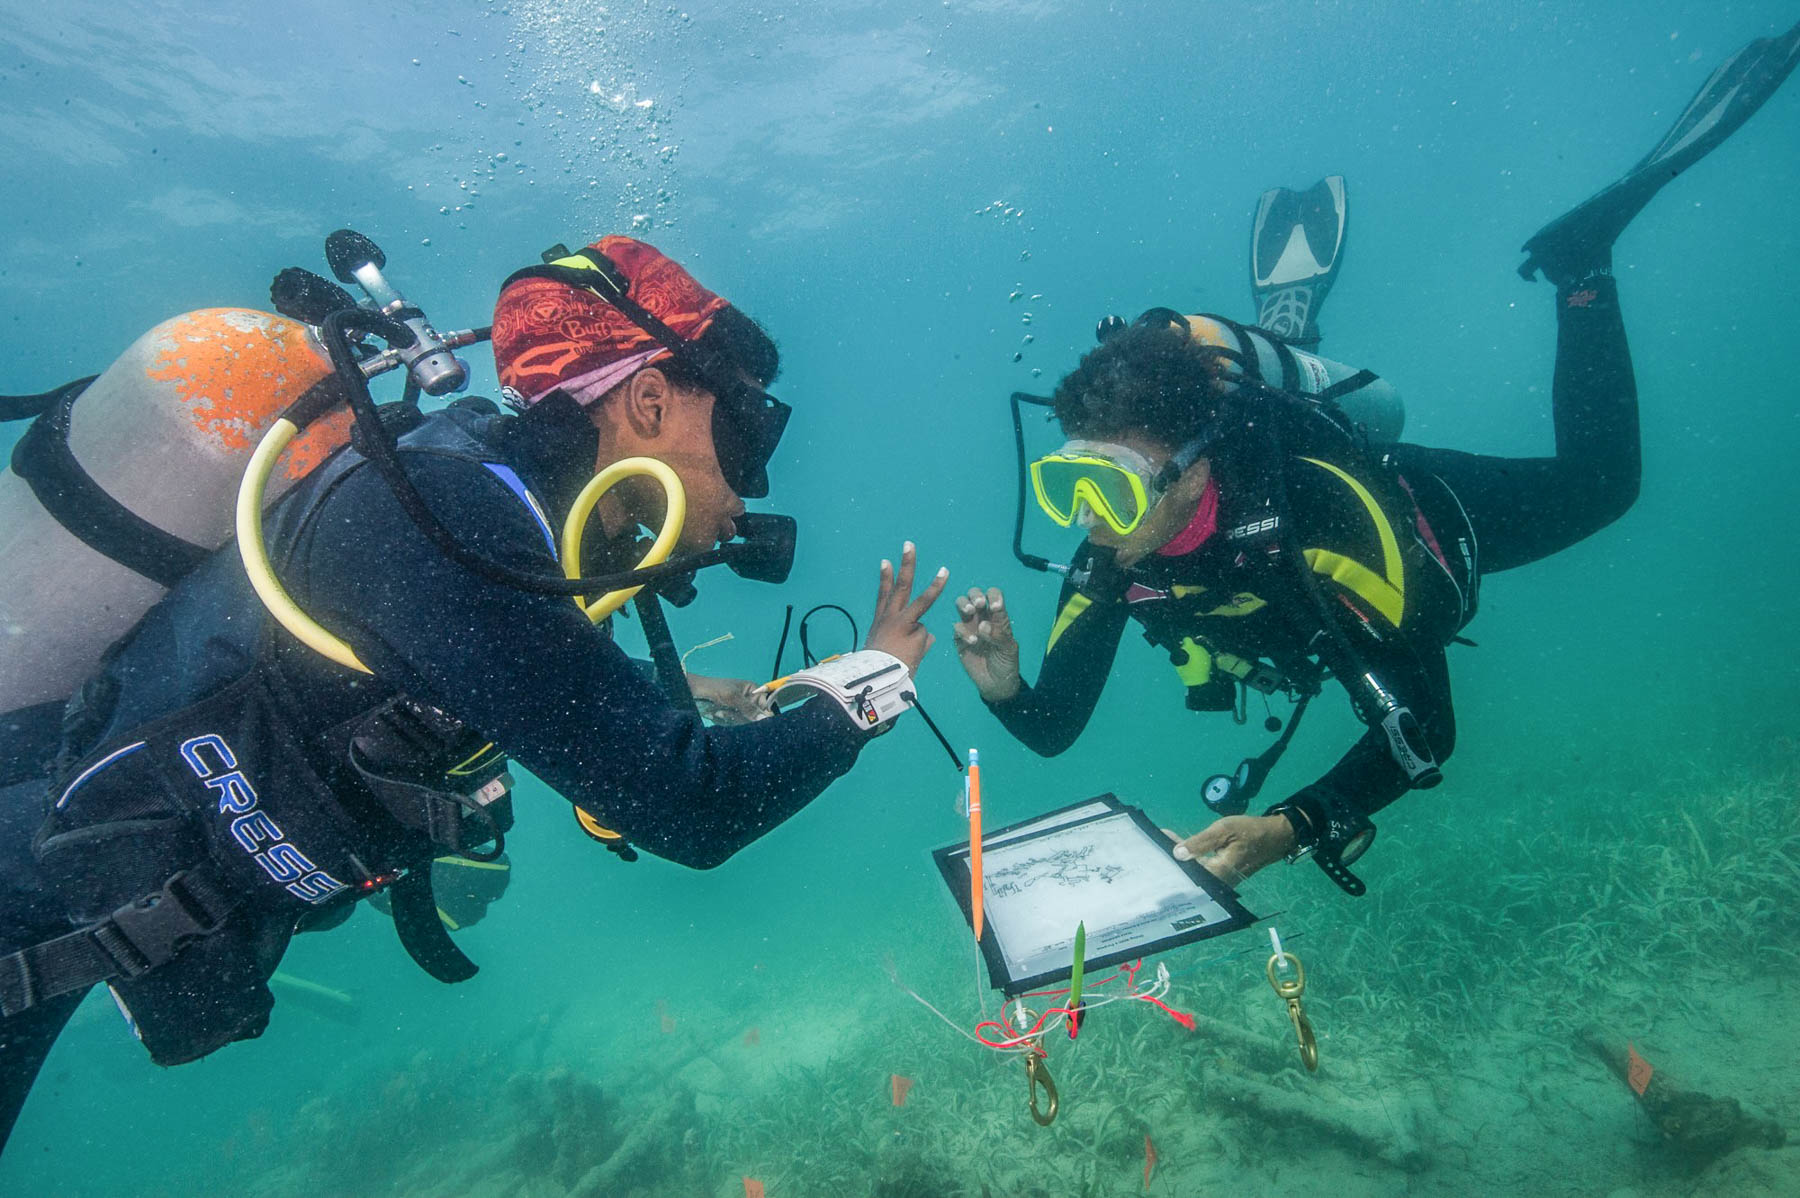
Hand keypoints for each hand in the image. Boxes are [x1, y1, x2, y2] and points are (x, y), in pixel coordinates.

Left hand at [687, 674, 771, 725]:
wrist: (694, 693)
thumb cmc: (714, 689)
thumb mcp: (733, 697)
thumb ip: (749, 709)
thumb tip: (765, 718)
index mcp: (753, 690)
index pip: (767, 704)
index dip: (764, 714)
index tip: (760, 721)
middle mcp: (748, 701)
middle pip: (756, 717)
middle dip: (740, 716)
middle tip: (728, 711)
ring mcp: (740, 710)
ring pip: (744, 723)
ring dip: (730, 718)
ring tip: (718, 710)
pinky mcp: (731, 718)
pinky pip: (735, 726)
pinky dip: (724, 721)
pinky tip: (716, 714)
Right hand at [865, 541, 949, 675]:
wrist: (877, 681)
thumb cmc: (880, 669)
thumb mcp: (890, 652)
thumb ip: (911, 639)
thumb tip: (929, 634)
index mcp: (881, 622)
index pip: (883, 595)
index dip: (885, 578)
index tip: (885, 561)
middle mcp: (890, 618)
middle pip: (900, 586)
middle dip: (906, 564)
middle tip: (909, 544)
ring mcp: (903, 623)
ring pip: (922, 601)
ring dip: (935, 586)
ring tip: (945, 571)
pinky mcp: (915, 632)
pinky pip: (925, 637)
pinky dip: (921, 648)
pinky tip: (911, 657)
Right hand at [953, 587, 1021, 702]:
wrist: (996, 683)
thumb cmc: (1006, 662)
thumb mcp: (1009, 648)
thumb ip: (999, 635)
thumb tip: (983, 625)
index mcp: (997, 616)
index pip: (994, 596)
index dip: (994, 596)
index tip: (996, 606)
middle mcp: (982, 617)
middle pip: (974, 594)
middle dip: (975, 595)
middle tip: (979, 605)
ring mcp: (970, 626)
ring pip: (961, 605)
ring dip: (964, 604)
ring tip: (970, 612)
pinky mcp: (959, 639)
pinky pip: (957, 627)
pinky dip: (963, 631)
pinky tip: (973, 642)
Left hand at [1166, 814, 1295, 883]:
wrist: (1274, 837)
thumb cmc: (1250, 831)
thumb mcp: (1224, 829)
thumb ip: (1201, 842)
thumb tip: (1177, 854)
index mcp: (1219, 873)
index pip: (1187, 874)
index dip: (1169, 865)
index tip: (1153, 855)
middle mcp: (1219, 882)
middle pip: (1188, 876)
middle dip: (1169, 863)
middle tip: (1150, 852)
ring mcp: (1221, 880)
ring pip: (1194, 873)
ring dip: (1178, 860)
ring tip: (1157, 847)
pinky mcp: (1221, 875)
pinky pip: (1201, 869)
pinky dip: (1189, 859)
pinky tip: (1176, 847)